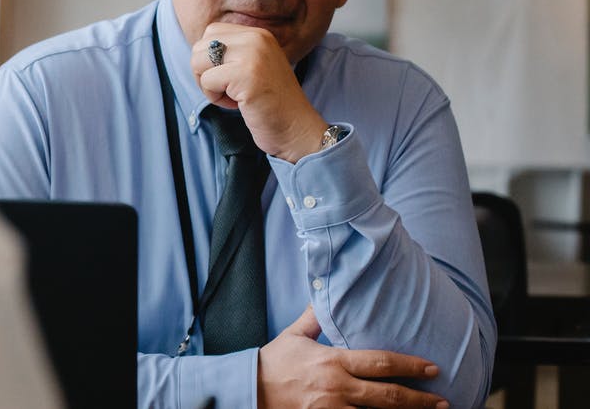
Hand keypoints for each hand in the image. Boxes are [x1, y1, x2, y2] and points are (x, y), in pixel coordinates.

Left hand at [191, 23, 327, 162]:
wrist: (297, 128)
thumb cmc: (271, 104)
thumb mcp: (253, 67)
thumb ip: (232, 53)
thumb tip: (198, 50)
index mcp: (258, 34)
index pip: (211, 32)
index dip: (210, 59)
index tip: (230, 78)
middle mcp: (256, 38)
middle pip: (200, 46)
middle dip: (205, 72)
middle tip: (229, 90)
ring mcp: (252, 55)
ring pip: (198, 62)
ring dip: (208, 86)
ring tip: (233, 96)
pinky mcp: (245, 75)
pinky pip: (207, 81)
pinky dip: (215, 98)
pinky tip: (237, 104)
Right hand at [258, 306, 447, 408]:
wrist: (248, 391)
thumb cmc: (272, 363)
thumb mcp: (293, 336)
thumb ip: (314, 317)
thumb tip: (326, 294)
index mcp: (332, 361)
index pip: (380, 363)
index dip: (410, 365)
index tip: (432, 368)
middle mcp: (337, 388)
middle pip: (388, 396)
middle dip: (420, 399)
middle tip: (444, 401)